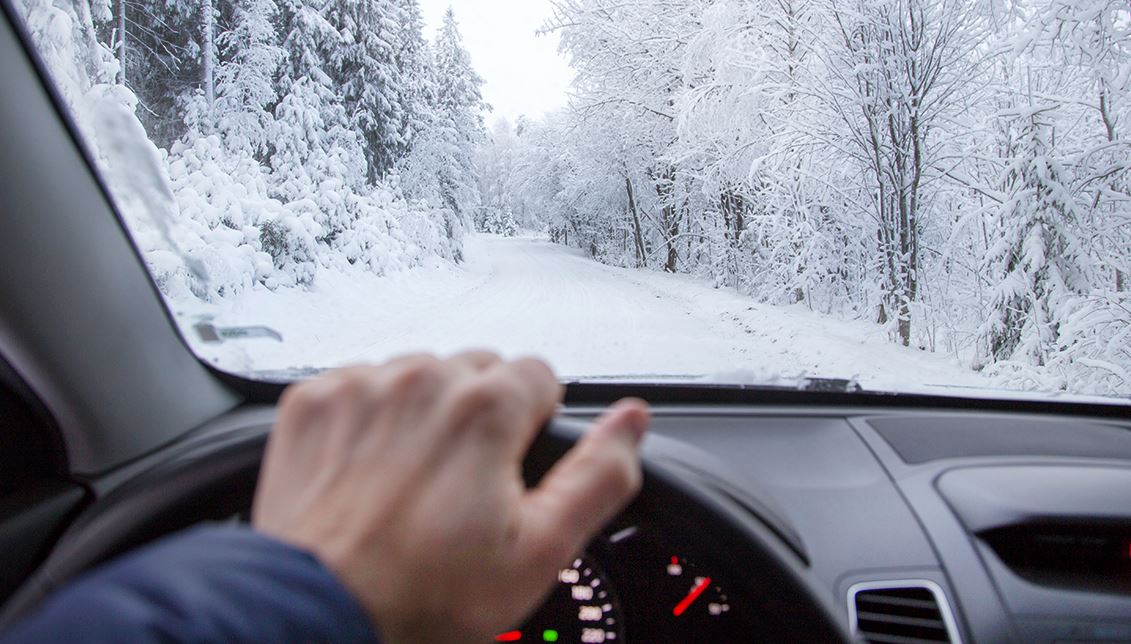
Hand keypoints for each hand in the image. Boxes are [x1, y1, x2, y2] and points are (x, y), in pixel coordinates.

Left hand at [251, 352, 649, 642]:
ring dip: (424, 413)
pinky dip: (370, 419)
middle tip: (461, 485)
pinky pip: (361, 386)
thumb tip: (632, 422)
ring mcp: (361, 386)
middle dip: (480, 416)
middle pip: (478, 371)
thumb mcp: (541, 551)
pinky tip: (369, 472)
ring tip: (410, 482)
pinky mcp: (313, 401)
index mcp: (487, 407)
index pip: (538, 376)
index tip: (508, 468)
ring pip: (419, 375)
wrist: (318, 612)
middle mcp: (422, 379)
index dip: (532, 427)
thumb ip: (598, 475)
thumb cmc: (424, 594)